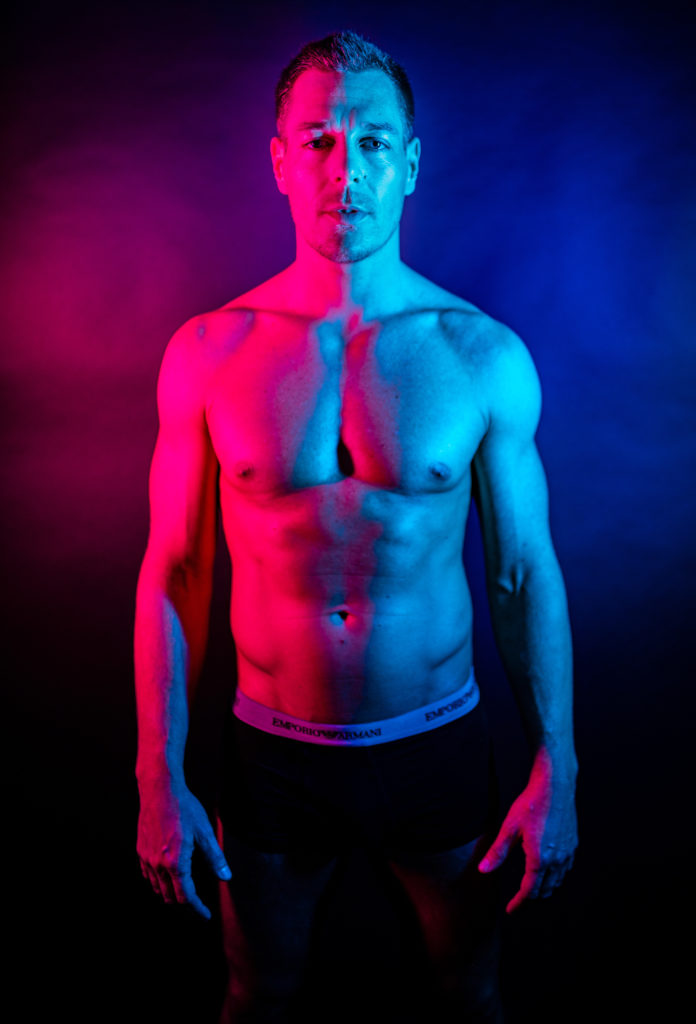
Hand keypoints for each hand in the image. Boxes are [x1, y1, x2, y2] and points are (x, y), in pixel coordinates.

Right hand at [137, 780, 231, 918]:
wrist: (159, 789)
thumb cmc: (184, 808)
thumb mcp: (205, 832)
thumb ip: (215, 857)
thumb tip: (226, 877)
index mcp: (176, 863)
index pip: (186, 896)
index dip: (197, 908)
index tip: (206, 914)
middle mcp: (158, 865)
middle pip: (170, 897)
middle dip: (185, 903)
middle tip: (198, 904)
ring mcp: (146, 858)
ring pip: (157, 888)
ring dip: (170, 894)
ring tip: (184, 891)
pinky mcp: (140, 850)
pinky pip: (148, 876)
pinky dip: (158, 882)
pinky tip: (167, 875)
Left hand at [478, 747, 576, 912]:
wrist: (556, 785)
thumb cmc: (531, 803)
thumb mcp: (509, 827)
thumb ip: (497, 851)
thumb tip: (483, 870)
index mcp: (540, 859)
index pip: (530, 891)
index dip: (519, 903)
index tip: (511, 909)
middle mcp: (557, 860)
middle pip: (545, 890)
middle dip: (532, 897)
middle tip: (518, 899)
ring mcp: (568, 852)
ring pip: (557, 881)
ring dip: (544, 888)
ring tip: (531, 887)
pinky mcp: (573, 844)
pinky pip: (565, 869)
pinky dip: (555, 876)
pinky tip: (546, 869)